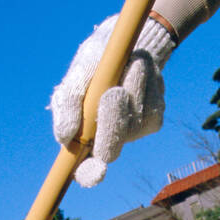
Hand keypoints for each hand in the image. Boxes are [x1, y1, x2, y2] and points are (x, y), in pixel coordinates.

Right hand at [49, 15, 173, 186]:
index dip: (89, 174)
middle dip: (112, 120)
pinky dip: (146, 83)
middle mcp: (111, 140)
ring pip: (134, 119)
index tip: (95, 171)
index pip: (86, 170)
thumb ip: (67, 105)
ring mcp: (134, 132)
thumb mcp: (77, 77)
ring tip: (125, 66)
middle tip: (113, 92)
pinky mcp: (154, 119)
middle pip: (112, 148)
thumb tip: (65, 137)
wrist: (126, 45)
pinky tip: (139, 69)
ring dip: (131, 87)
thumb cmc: (94, 65)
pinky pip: (151, 105)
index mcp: (86, 138)